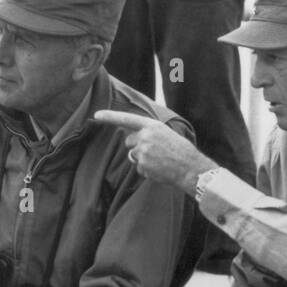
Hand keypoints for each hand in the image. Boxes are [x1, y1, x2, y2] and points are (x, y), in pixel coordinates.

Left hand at [94, 110, 214, 191]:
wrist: (191, 168)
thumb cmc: (181, 151)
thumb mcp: (166, 134)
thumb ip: (149, 133)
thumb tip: (133, 140)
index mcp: (152, 126)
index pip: (127, 119)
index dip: (110, 117)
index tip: (96, 115)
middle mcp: (145, 136)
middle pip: (129, 141)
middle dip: (136, 147)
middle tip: (154, 152)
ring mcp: (143, 152)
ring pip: (133, 156)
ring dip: (142, 160)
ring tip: (159, 161)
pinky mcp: (143, 166)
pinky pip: (139, 169)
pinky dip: (147, 170)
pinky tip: (160, 169)